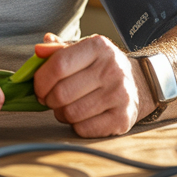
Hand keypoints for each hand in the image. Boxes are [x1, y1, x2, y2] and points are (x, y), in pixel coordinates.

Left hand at [33, 33, 155, 137]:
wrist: (137, 84)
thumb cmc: (100, 67)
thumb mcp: (82, 51)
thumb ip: (58, 50)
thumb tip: (39, 50)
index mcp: (98, 47)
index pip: (58, 65)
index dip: (41, 80)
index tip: (39, 87)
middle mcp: (112, 68)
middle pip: (62, 92)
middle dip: (48, 100)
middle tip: (50, 99)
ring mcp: (119, 94)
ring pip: (71, 113)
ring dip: (60, 114)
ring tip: (65, 107)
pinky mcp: (122, 118)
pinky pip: (84, 129)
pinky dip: (76, 126)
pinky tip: (81, 117)